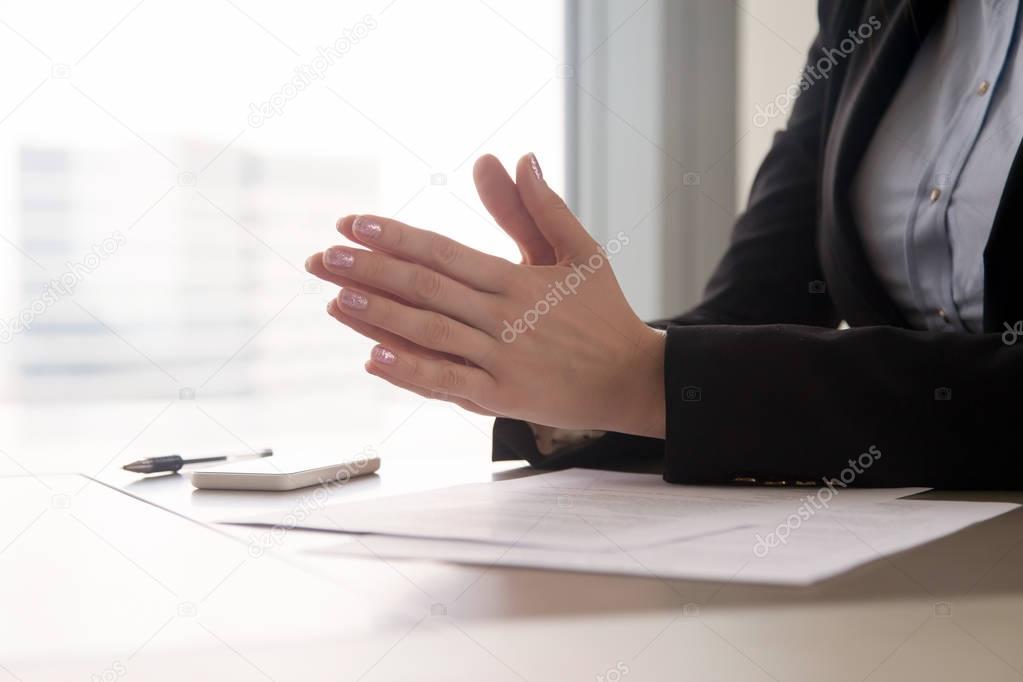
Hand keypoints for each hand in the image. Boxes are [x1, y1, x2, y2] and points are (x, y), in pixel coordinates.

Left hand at [306, 154, 665, 437]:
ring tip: (334, 296)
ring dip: (378, 315)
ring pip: (430, 333)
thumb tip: (516, 157)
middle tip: (323, 256)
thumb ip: (541, 208)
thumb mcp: (580, 252)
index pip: (445, 252)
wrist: (632, 379)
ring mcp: (502, 360)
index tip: (353, 223)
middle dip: (371, 271)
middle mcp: (505, 317)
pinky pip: (448, 384)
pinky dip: (410, 372)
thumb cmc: (604, 312)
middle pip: (427, 289)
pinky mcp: (503, 398)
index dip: (396, 236)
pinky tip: (372, 357)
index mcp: (519, 280)